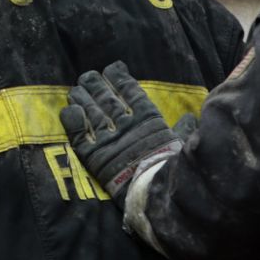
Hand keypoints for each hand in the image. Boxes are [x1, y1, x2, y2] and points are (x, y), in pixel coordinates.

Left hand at [59, 61, 185, 205]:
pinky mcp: (92, 154)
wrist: (155, 190)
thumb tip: (191, 118)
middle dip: (96, 85)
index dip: (119, 78)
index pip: (131, 91)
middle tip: (87, 77)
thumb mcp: (182, 145)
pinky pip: (78, 133)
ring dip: (82, 99)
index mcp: (148, 118)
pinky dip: (73, 120)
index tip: (112, 68)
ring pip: (91, 112)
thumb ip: (184, 129)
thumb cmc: (172, 167)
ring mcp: (107, 137)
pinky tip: (69, 109)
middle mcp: (125, 123)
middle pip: (106, 99)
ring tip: (75, 90)